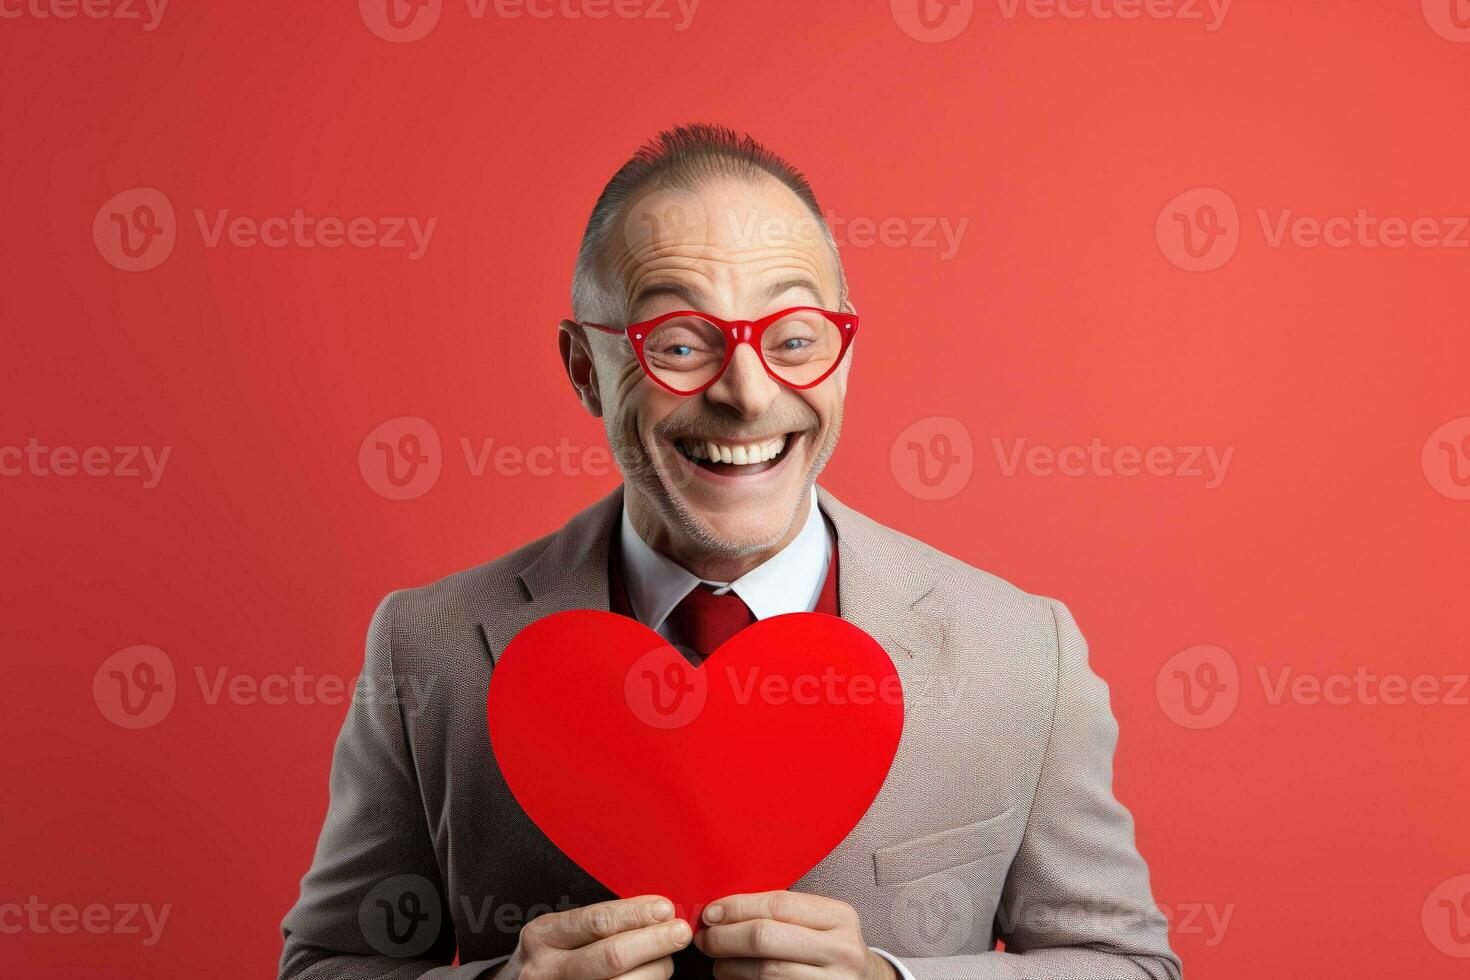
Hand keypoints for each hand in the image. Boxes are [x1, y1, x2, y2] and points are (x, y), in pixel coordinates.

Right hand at [490, 894, 691, 979]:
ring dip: (655, 969)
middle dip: (654, 942)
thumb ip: (597, 922)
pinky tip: (652, 976)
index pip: (597, 922)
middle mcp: (546, 970)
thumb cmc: (550, 957)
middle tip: (680, 933)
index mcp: (543, 936)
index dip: (636, 914)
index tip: (665, 909)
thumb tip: (656, 911)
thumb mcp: (559, 932)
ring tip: (666, 958)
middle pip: (612, 956)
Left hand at [694, 891, 896, 979]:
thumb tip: (722, 910)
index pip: (778, 904)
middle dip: (725, 938)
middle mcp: (841, 950)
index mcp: (839, 917)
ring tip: (717, 963)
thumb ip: (782, 913)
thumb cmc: (832, 949)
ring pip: (765, 972)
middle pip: (766, 938)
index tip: (711, 912)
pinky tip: (735, 979)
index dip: (737, 907)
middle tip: (706, 939)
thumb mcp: (821, 923)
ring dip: (730, 967)